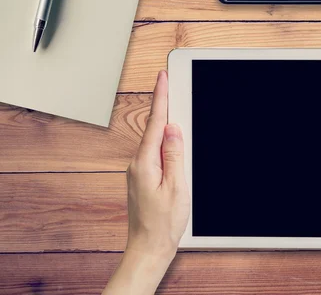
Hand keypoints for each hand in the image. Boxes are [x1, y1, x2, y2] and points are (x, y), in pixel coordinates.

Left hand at [126, 70, 189, 258]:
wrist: (148, 248)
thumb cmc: (163, 223)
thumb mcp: (176, 186)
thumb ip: (174, 155)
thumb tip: (173, 129)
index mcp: (145, 163)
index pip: (155, 123)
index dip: (160, 98)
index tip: (163, 78)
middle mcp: (137, 164)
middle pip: (154, 128)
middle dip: (164, 106)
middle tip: (171, 84)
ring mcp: (139, 171)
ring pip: (155, 141)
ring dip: (166, 125)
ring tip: (178, 109)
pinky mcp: (143, 178)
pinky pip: (155, 153)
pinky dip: (165, 143)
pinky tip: (174, 141)